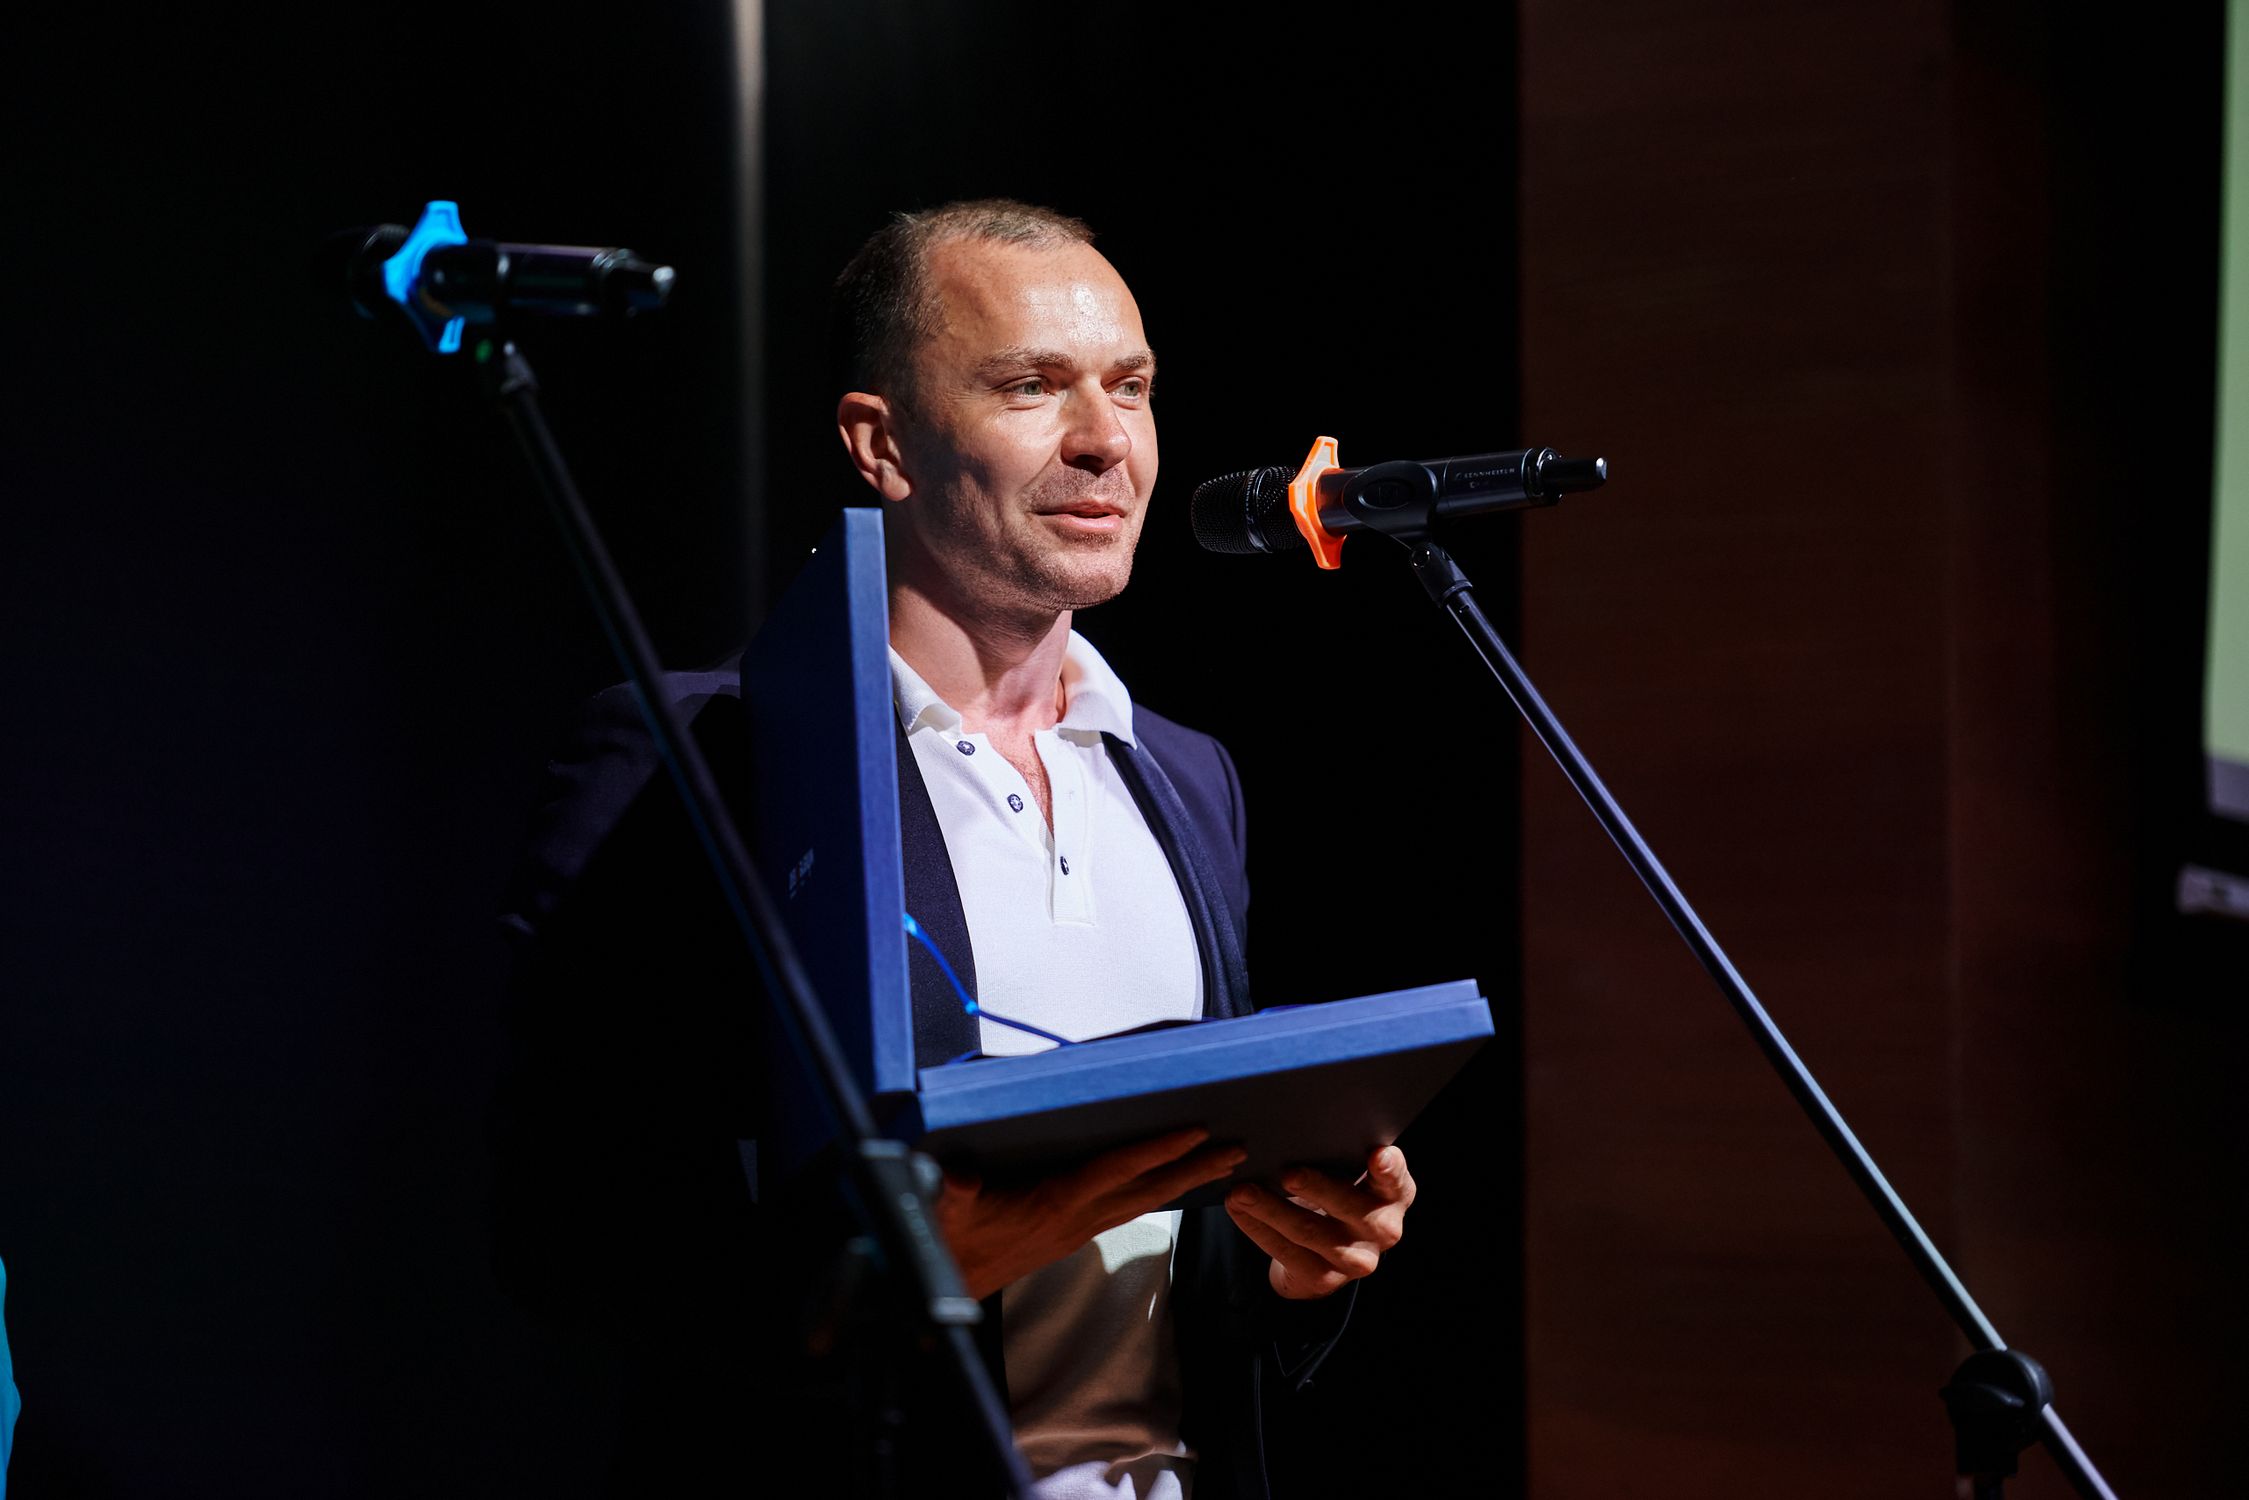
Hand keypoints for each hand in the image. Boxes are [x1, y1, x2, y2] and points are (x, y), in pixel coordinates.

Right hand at [935, 1128, 1245, 1300]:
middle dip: (1195, 1169)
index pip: (1118, 1171)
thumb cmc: (953, 1237)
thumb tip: (958, 1177)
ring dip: (1186, 1180)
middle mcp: (1081, 1217)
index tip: (1195, 1132)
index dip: (1157, 1151)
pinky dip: (1159, 1190)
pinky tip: (1175, 1182)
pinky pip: (1130, 1206)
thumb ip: (955, 1192)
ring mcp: (1083, 1227)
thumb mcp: (949, 1208)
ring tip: (1223, 1164)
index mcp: (1059, 1203)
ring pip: (1146, 1200)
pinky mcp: (1077, 1231)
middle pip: (1150, 1190)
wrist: (951, 1277)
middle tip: (1239, 1150)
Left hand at [1224, 1145, 1416, 1300]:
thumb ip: (1342, 1154)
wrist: (1325, 1252)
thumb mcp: (1349, 1174)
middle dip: (1314, 1188)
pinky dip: (1257, 1228)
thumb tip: (1300, 1126)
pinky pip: (1285, 1252)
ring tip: (1243, 1191)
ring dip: (1271, 1209)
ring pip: (1308, 1231)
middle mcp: (1383, 1229)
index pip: (1395, 1180)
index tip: (1377, 1155)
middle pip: (1347, 1206)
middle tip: (1286, 1173)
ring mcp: (1355, 1259)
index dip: (1388, 1168)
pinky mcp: (1324, 1279)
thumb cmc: (1337, 1194)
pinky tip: (1238, 1209)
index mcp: (1394, 1194)